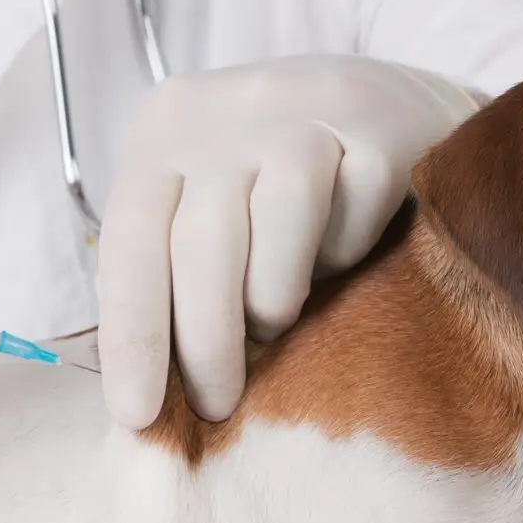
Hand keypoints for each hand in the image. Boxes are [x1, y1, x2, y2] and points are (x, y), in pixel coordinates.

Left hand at [96, 55, 478, 427]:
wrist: (391, 106)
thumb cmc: (274, 181)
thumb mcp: (204, 201)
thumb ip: (168, 265)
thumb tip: (143, 380)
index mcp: (164, 126)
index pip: (131, 240)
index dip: (132, 337)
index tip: (137, 416)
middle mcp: (227, 107)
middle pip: (203, 244)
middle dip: (207, 344)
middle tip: (218, 407)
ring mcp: (307, 106)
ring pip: (280, 230)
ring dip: (276, 299)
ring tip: (278, 320)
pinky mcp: (379, 123)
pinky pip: (355, 218)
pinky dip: (346, 253)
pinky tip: (344, 251)